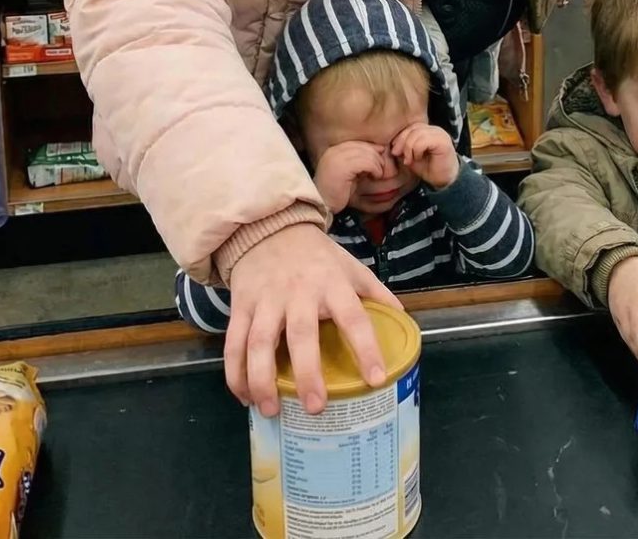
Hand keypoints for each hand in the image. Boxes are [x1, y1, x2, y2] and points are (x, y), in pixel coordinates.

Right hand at [226, 223, 401, 416]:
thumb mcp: (350, 265)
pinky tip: (245, 397)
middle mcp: (298, 292)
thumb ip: (375, 292)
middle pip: (301, 334)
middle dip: (307, 372)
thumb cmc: (316, 256)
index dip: (365, 347)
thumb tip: (403, 320)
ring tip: (271, 410)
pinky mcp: (241, 306)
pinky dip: (235, 373)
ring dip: (262, 379)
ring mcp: (266, 299)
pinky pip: (234, 343)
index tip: (375, 379)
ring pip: (259, 342)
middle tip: (315, 407)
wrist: (268, 227)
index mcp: (332, 283)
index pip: (353, 316)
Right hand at [314, 141, 386, 214]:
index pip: (357, 143)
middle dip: (376, 156)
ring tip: (377, 174)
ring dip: (377, 164)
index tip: (380, 156)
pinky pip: (367, 163)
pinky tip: (375, 177)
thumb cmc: (337, 192)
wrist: (324, 205)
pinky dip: (375, 169)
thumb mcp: (348, 172)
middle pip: (363, 146)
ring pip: (367, 154)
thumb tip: (379, 149)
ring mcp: (337, 158)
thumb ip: (358, 160)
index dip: (371, 148)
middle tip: (380, 168)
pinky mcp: (344, 168)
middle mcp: (334, 151)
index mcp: (334, 150)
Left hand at [391, 123, 458, 189]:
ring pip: (416, 134)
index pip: (411, 127)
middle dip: (401, 142)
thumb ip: (404, 148)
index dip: (400, 137)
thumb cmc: (429, 169)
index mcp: (428, 131)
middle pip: (412, 128)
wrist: (444, 181)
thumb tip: (393, 144)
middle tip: (398, 154)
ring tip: (409, 160)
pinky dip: (416, 150)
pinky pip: (423, 141)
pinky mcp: (443, 141)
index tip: (395, 151)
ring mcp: (439, 134)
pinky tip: (417, 159)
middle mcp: (434, 130)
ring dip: (408, 148)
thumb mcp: (412, 156)